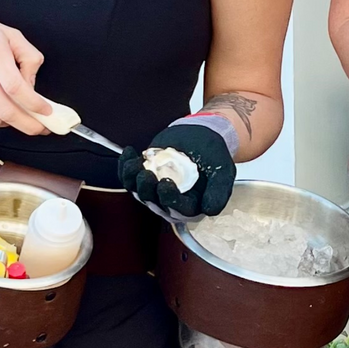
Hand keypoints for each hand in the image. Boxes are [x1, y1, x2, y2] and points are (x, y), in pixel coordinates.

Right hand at [0, 8, 49, 134]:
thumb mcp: (11, 34)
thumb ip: (29, 57)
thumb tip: (32, 86)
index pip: (15, 87)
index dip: (34, 104)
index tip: (47, 111)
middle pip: (5, 110)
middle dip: (28, 124)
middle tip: (42, 127)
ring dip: (12, 124)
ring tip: (25, 118)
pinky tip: (6, 112)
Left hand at [119, 116, 237, 221]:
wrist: (203, 136)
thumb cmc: (214, 156)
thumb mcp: (224, 172)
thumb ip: (219, 192)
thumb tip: (210, 210)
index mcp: (191, 205)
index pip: (177, 208)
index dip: (169, 199)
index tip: (165, 184)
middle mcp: (171, 201)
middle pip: (153, 202)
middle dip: (147, 190)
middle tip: (146, 174)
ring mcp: (155, 189)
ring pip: (138, 191)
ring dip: (132, 179)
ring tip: (135, 163)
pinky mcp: (145, 177)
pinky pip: (130, 177)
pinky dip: (125, 166)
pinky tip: (128, 153)